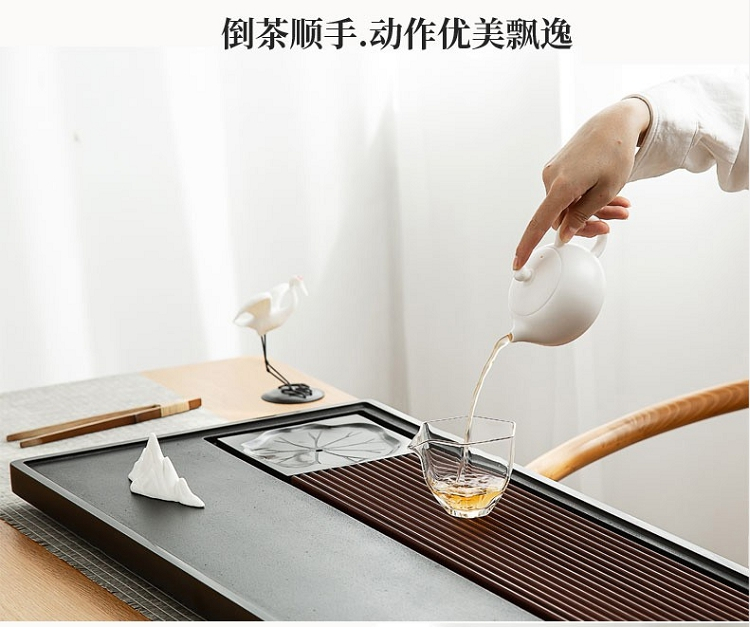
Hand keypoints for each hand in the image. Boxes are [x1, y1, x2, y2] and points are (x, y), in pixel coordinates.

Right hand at [513, 97, 650, 269]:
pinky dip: (587, 197)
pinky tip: (609, 197)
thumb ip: (582, 215)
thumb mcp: (606, 190)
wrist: (615, 123)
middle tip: (609, 225)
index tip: (517, 263)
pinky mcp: (558, 169)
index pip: (538, 223)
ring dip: (592, 210)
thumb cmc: (615, 151)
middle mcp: (551, 178)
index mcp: (561, 185)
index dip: (527, 246)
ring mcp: (553, 172)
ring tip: (620, 208)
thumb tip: (564, 233)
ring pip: (567, 205)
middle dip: (586, 223)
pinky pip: (569, 192)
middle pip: (560, 217)